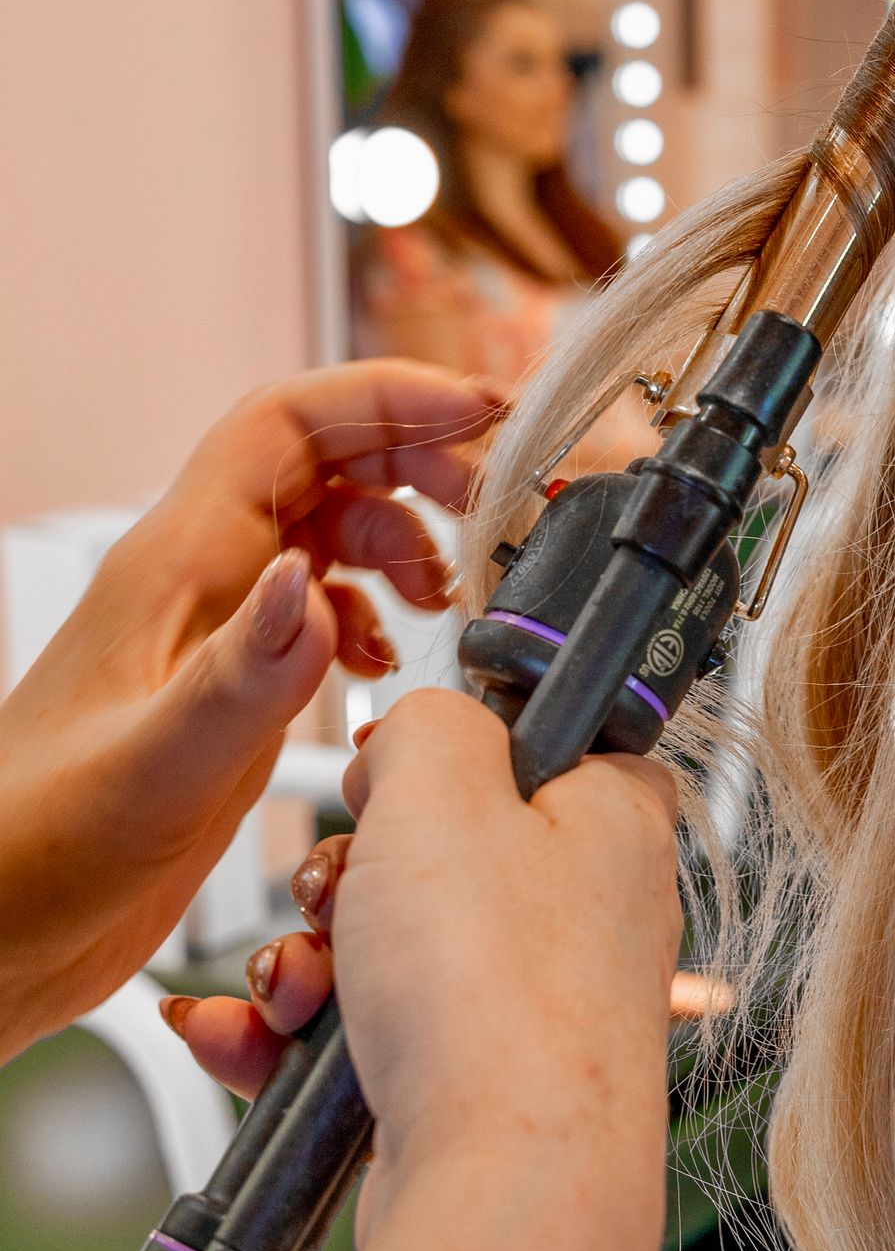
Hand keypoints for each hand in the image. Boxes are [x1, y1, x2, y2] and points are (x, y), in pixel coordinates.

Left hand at [0, 362, 501, 1052]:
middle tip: (492, 505)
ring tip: (446, 596)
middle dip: (417, 459)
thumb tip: (310, 589)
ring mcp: (214, 632)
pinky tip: (383, 669)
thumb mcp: (153, 769)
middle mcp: (198, 581)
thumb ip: (241, 678)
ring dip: (403, 538)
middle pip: (323, 459)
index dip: (388, 398)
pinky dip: (372, 613)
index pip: (289, 424)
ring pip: (326, 527)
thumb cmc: (38, 852)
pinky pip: (315, 605)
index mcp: (174, 567)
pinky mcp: (229, 687)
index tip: (481, 414)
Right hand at [167, 690, 684, 1245]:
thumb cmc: (497, 1000)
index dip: (438, 758)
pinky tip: (246, 1037)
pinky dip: (302, 1036)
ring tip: (300, 990)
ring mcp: (535, 1003)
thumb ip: (428, 723)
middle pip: (436, 849)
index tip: (386, 783)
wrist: (499, 1193)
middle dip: (343, 877)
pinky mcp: (480, 1084)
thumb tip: (416, 737)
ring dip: (310, 960)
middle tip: (339, 899)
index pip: (530, 740)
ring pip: (389, 946)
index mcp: (612, 819)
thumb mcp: (442, 787)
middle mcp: (587, 911)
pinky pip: (370, 1034)